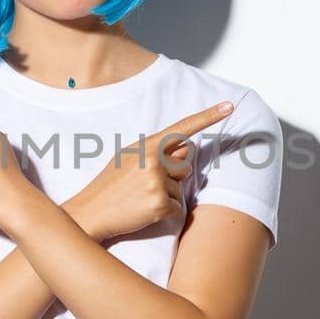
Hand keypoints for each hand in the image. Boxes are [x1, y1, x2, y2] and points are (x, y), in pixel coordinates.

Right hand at [66, 100, 234, 242]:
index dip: (208, 117)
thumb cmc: (110, 185)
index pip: (182, 128)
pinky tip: (143, 210)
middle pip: (185, 166)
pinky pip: (177, 207)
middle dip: (172, 177)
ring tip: (139, 197)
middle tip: (144, 184)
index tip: (229, 106)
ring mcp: (156, 182)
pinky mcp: (159, 204)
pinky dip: (164, 212)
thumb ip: (156, 151)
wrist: (91, 212)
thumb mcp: (129, 158)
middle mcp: (153, 160)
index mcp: (146, 145)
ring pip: (180, 189)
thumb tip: (185, 150)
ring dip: (166, 196)